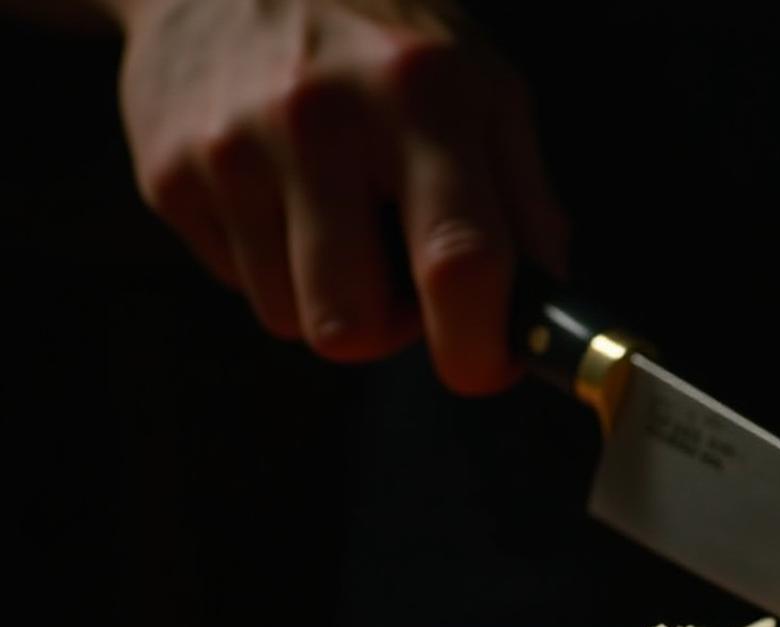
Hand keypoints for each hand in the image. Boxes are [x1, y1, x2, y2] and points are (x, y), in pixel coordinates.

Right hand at [114, 0, 566, 392]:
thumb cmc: (380, 39)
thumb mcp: (483, 88)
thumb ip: (528, 200)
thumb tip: (545, 309)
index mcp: (423, 98)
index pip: (459, 259)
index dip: (477, 346)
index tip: (483, 367)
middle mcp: (322, 121)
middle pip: (350, 325)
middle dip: (387, 332)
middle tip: (402, 285)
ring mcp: (233, 148)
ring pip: (291, 319)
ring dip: (328, 296)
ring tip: (339, 221)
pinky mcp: (168, 173)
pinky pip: (237, 283)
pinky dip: (271, 261)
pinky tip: (280, 195)